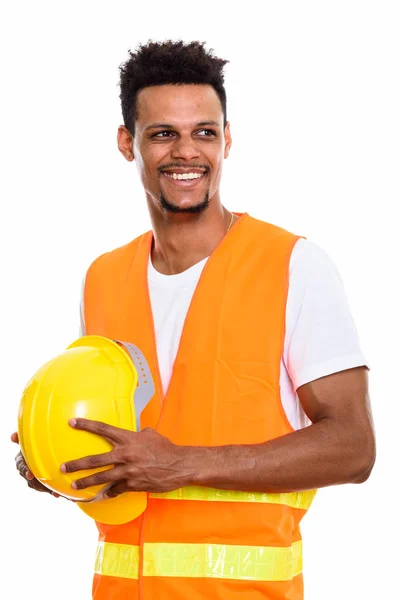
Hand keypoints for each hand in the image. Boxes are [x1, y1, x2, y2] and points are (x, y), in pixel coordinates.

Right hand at [11, 432, 59, 496]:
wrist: (46, 452)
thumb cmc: (36, 444)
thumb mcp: (29, 440)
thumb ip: (21, 438)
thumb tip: (13, 436)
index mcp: (21, 460)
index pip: (21, 466)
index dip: (25, 471)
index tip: (30, 474)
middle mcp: (26, 470)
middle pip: (29, 479)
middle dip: (37, 483)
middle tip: (44, 484)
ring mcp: (33, 478)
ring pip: (37, 486)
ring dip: (44, 489)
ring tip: (53, 491)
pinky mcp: (41, 483)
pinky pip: (45, 489)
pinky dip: (51, 492)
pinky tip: (57, 494)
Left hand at [61, 419, 190, 499]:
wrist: (179, 465)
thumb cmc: (166, 448)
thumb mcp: (151, 435)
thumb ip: (137, 434)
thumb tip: (134, 434)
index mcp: (128, 439)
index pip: (103, 429)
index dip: (86, 425)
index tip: (72, 422)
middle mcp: (125, 454)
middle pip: (95, 460)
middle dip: (77, 464)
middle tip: (63, 467)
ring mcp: (128, 471)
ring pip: (101, 477)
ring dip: (86, 482)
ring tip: (75, 486)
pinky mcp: (133, 485)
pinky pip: (116, 489)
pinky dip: (109, 492)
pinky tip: (103, 495)